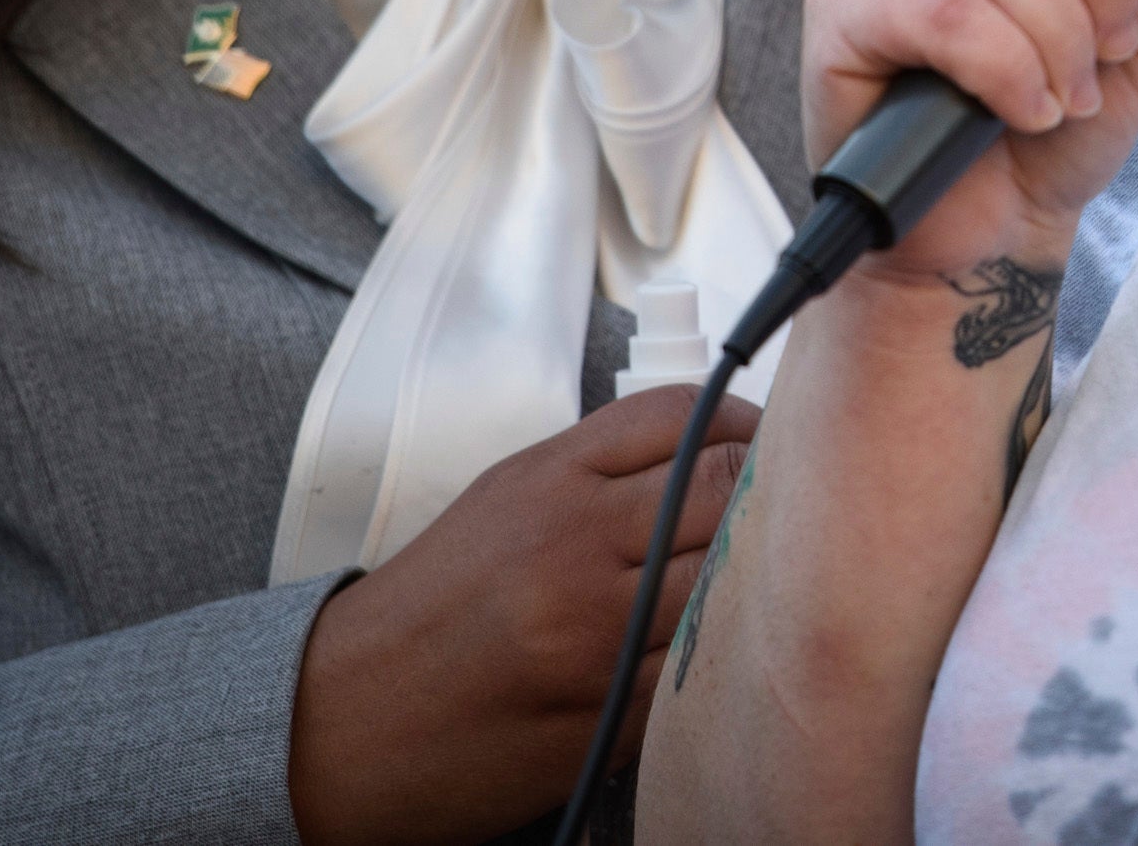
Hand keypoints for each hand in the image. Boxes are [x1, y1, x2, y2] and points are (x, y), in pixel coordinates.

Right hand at [288, 381, 761, 845]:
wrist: (346, 721)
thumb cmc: (435, 608)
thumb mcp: (505, 501)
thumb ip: (605, 467)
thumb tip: (715, 444)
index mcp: (546, 482)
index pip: (682, 416)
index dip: (746, 418)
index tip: (769, 436)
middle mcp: (574, 547)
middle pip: (727, 486)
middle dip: (771, 489)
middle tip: (792, 502)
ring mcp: (595, 635)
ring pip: (731, 578)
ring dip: (760, 574)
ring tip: (770, 574)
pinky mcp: (610, 716)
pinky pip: (705, 667)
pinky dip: (723, 653)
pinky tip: (722, 644)